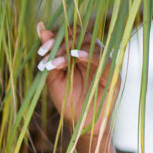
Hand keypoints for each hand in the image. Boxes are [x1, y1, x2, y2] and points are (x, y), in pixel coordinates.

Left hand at [36, 22, 120, 138]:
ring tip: (56, 61)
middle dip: (61, 42)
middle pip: (79, 35)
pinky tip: (74, 57)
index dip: (56, 37)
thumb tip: (40, 27)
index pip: (69, 35)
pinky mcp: (112, 70)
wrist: (81, 124)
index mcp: (77, 54)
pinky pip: (101, 56)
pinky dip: (87, 54)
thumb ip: (49, 55)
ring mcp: (102, 61)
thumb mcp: (53, 78)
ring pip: (89, 42)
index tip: (41, 50)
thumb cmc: (68, 102)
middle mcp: (91, 54)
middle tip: (47, 53)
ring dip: (70, 48)